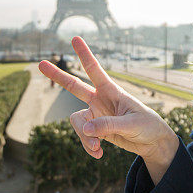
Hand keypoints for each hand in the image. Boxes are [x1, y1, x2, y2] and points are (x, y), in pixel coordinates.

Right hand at [38, 37, 178, 179]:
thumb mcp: (132, 124)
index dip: (85, 55)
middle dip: (58, 76)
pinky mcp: (96, 130)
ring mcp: (96, 115)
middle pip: (74, 86)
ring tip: (97, 148)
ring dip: (84, 137)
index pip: (95, 71)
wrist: (152, 143)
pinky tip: (99, 154)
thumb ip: (108, 125)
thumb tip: (86, 129)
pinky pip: (83, 136)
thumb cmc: (147, 126)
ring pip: (77, 122)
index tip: (75, 39)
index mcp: (112, 91)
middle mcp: (100, 100)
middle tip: (40, 64)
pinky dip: (88, 146)